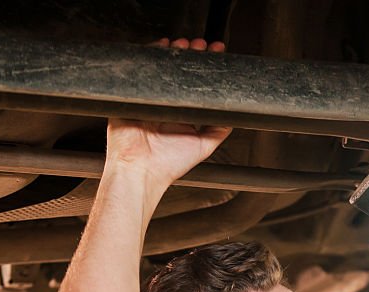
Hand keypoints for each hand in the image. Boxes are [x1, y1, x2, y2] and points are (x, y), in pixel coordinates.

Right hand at [105, 38, 230, 187]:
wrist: (141, 170)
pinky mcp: (132, 95)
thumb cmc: (168, 164)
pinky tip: (161, 47)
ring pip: (161, 67)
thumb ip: (219, 129)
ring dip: (173, 52)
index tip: (216, 56)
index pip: (195, 84)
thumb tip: (236, 115)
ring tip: (185, 44)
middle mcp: (165, 104)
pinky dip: (149, 55)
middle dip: (191, 55)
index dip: (206, 69)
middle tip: (202, 47)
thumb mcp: (204, 146)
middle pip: (178, 71)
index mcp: (181, 113)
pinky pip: (140, 69)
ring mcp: (148, 98)